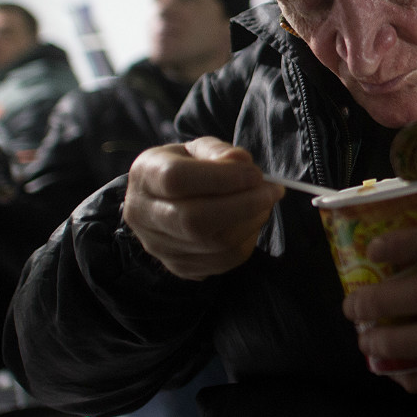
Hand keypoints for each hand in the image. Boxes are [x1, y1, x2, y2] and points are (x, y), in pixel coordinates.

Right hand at [123, 136, 284, 280]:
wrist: (161, 201)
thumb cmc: (184, 168)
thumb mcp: (196, 149)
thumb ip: (217, 151)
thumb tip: (242, 163)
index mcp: (145, 176)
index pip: (177, 179)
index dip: (221, 178)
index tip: (256, 174)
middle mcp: (143, 215)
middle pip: (194, 220)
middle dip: (244, 205)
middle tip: (272, 191)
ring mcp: (159, 246)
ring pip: (212, 245)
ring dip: (250, 223)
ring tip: (264, 203)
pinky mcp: (179, 267)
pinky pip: (222, 262)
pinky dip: (246, 241)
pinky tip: (252, 222)